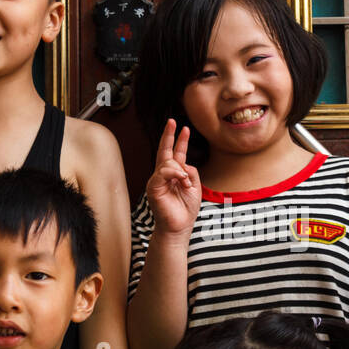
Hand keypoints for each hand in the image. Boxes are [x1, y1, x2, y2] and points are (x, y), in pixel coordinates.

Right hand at [145, 119, 200, 236]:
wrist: (179, 227)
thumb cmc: (186, 210)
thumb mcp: (195, 187)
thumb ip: (191, 172)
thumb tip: (182, 164)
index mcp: (175, 175)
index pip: (176, 153)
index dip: (179, 140)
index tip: (183, 128)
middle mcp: (164, 175)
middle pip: (165, 151)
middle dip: (169, 135)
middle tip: (172, 121)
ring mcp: (157, 180)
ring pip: (167, 162)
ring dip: (180, 170)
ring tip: (185, 183)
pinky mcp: (153, 187)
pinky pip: (163, 172)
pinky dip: (174, 174)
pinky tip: (181, 181)